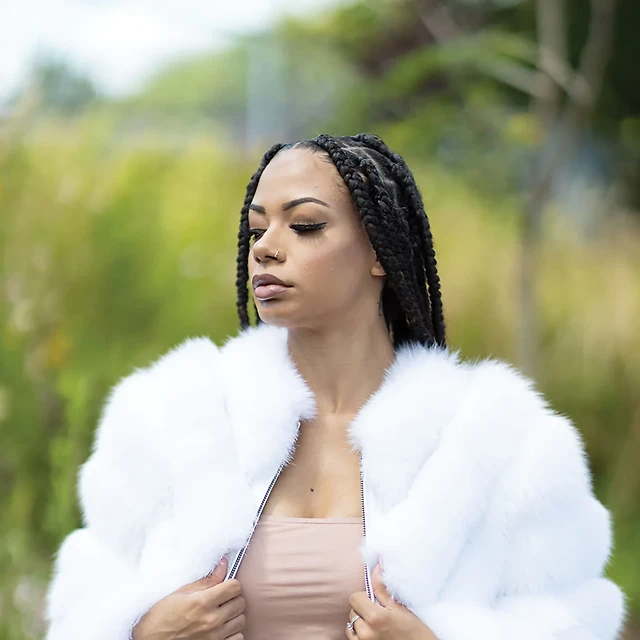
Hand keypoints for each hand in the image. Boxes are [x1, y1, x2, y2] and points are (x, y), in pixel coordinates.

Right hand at [131, 556, 245, 639]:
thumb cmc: (161, 617)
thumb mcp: (181, 593)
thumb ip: (207, 580)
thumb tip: (224, 564)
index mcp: (202, 602)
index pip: (235, 587)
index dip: (231, 584)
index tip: (225, 586)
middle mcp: (211, 621)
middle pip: (240, 602)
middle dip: (233, 598)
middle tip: (222, 599)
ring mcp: (214, 637)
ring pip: (241, 620)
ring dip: (234, 615)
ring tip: (221, 614)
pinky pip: (238, 638)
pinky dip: (233, 632)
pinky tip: (222, 628)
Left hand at [346, 562, 437, 638]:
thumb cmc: (415, 632)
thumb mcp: (400, 608)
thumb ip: (382, 588)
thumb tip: (376, 567)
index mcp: (375, 618)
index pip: (354, 598)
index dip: (364, 596)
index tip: (374, 600)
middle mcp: (366, 632)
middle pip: (353, 611)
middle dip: (363, 609)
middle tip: (379, 613)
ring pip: (351, 624)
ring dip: (360, 622)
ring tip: (376, 625)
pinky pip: (352, 637)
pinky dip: (359, 634)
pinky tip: (373, 634)